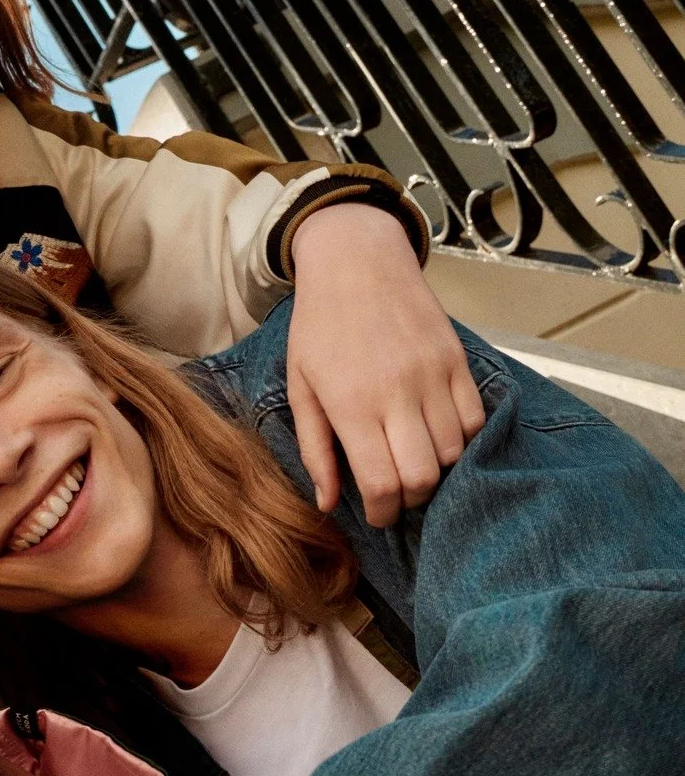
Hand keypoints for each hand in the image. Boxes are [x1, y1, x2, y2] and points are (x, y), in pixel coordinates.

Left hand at [287, 204, 483, 526]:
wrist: (357, 260)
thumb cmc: (319, 326)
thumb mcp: (300, 387)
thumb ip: (315, 449)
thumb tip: (327, 503)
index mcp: (353, 405)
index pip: (383, 484)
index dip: (383, 512)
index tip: (377, 515)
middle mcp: (398, 393)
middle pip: (425, 477)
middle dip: (411, 500)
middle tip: (396, 495)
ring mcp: (433, 375)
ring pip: (455, 452)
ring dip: (438, 470)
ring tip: (415, 464)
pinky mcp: (457, 359)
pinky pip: (475, 419)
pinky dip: (462, 440)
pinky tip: (438, 437)